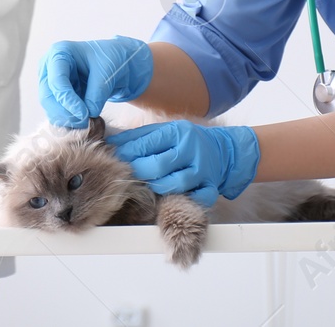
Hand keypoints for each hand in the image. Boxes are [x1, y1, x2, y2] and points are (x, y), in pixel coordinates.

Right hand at [37, 36, 154, 127]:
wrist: (115, 63)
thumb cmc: (110, 58)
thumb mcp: (107, 72)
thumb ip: (96, 94)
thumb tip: (88, 114)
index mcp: (59, 52)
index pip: (56, 80)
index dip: (67, 100)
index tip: (84, 114)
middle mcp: (49, 67)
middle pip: (47, 96)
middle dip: (65, 113)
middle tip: (85, 123)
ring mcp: (51, 82)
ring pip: (50, 108)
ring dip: (67, 119)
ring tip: (87, 124)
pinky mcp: (56, 96)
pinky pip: (57, 113)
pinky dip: (68, 121)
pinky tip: (83, 124)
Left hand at [104, 121, 260, 206]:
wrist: (224, 151)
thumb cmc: (187, 142)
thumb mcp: (166, 132)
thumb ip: (139, 137)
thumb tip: (111, 144)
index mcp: (178, 132)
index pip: (147, 144)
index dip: (127, 154)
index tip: (114, 159)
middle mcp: (191, 150)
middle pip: (158, 166)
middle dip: (138, 172)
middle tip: (126, 176)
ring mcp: (202, 170)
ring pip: (173, 184)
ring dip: (155, 188)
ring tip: (145, 187)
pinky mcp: (211, 188)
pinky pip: (195, 200)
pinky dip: (182, 203)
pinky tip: (170, 202)